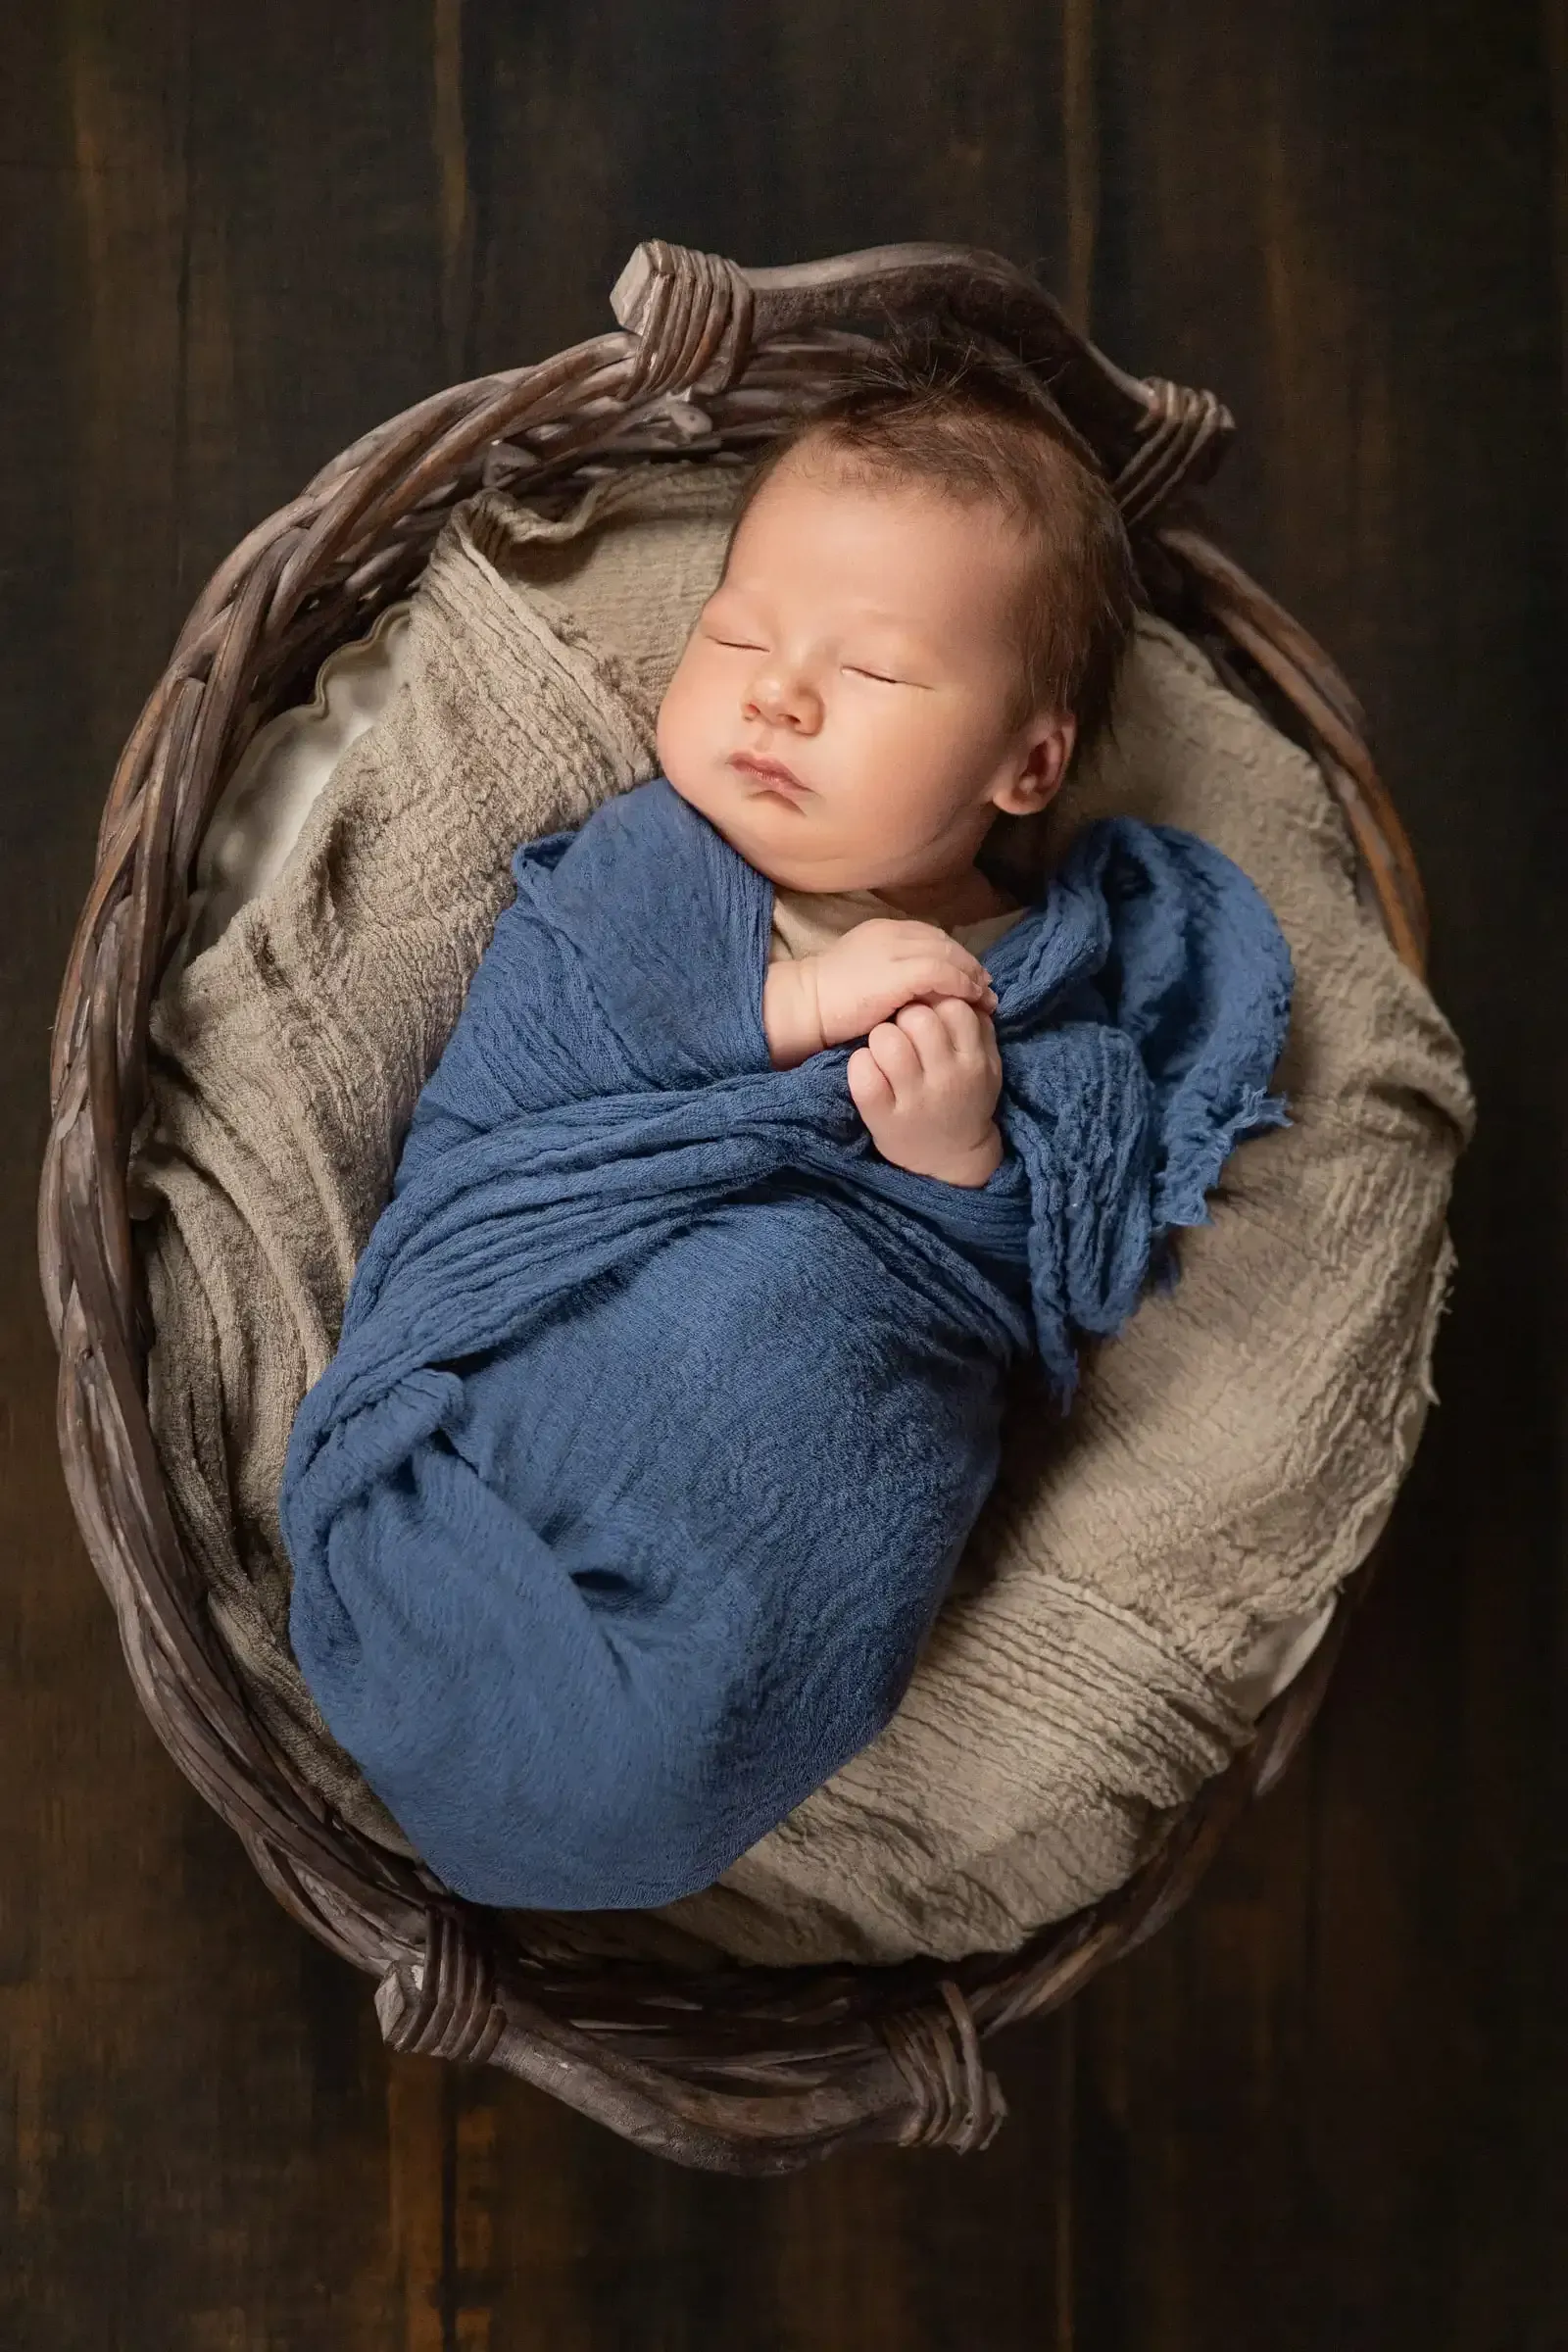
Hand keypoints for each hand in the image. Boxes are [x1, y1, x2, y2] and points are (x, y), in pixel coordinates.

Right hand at [763, 917, 997, 1068]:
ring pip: (948, 954)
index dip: (955, 955)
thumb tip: (926, 990)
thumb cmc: (829, 1002)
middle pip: (943, 942)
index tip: (972, 977)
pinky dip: (962, 984)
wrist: (805, 1007)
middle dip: (969, 964)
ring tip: (985, 997)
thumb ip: (894, 975)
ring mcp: (895, 950)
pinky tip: (971, 999)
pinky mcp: (899, 972)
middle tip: (987, 987)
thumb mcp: (867, 978)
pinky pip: (942, 972)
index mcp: (882, 930)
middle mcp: (891, 933)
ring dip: (971, 976)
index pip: (931, 937)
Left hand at [846, 998, 1004, 1186]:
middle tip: (904, 1031)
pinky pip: (861, 1072)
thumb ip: (981, 1029)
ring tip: (885, 1050)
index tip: (929, 1014)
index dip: (936, 1002)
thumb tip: (969, 989)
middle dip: (905, 1015)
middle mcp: (946, 1078)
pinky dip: (860, 1064)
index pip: (954, 1007)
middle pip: (917, 1017)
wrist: (950, 1159)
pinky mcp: (882, 1116)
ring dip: (880, 1037)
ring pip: (886, 1039)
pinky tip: (869, 1070)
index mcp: (974, 1061)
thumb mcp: (988, 1066)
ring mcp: (913, 1098)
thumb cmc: (967, 1100)